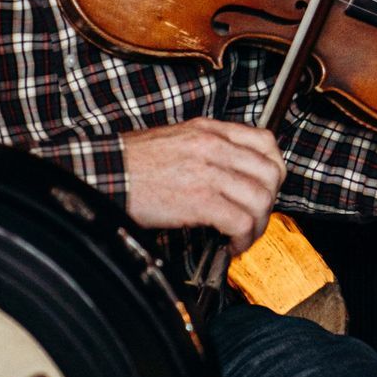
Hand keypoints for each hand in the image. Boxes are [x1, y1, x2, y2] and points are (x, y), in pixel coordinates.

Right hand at [121, 119, 285, 254]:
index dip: (273, 170)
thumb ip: (208, 147)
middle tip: (256, 217)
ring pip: (261, 198)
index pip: (266, 142)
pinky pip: (240, 221)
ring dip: (258, 225)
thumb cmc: (132, 163)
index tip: (267, 188)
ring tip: (244, 237)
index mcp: (211, 130)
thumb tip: (231, 169)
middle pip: (270, 173)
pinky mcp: (199, 199)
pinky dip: (242, 238)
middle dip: (270, 201)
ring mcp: (209, 172)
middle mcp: (215, 146)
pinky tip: (230, 245)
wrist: (102, 174)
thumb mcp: (177, 139)